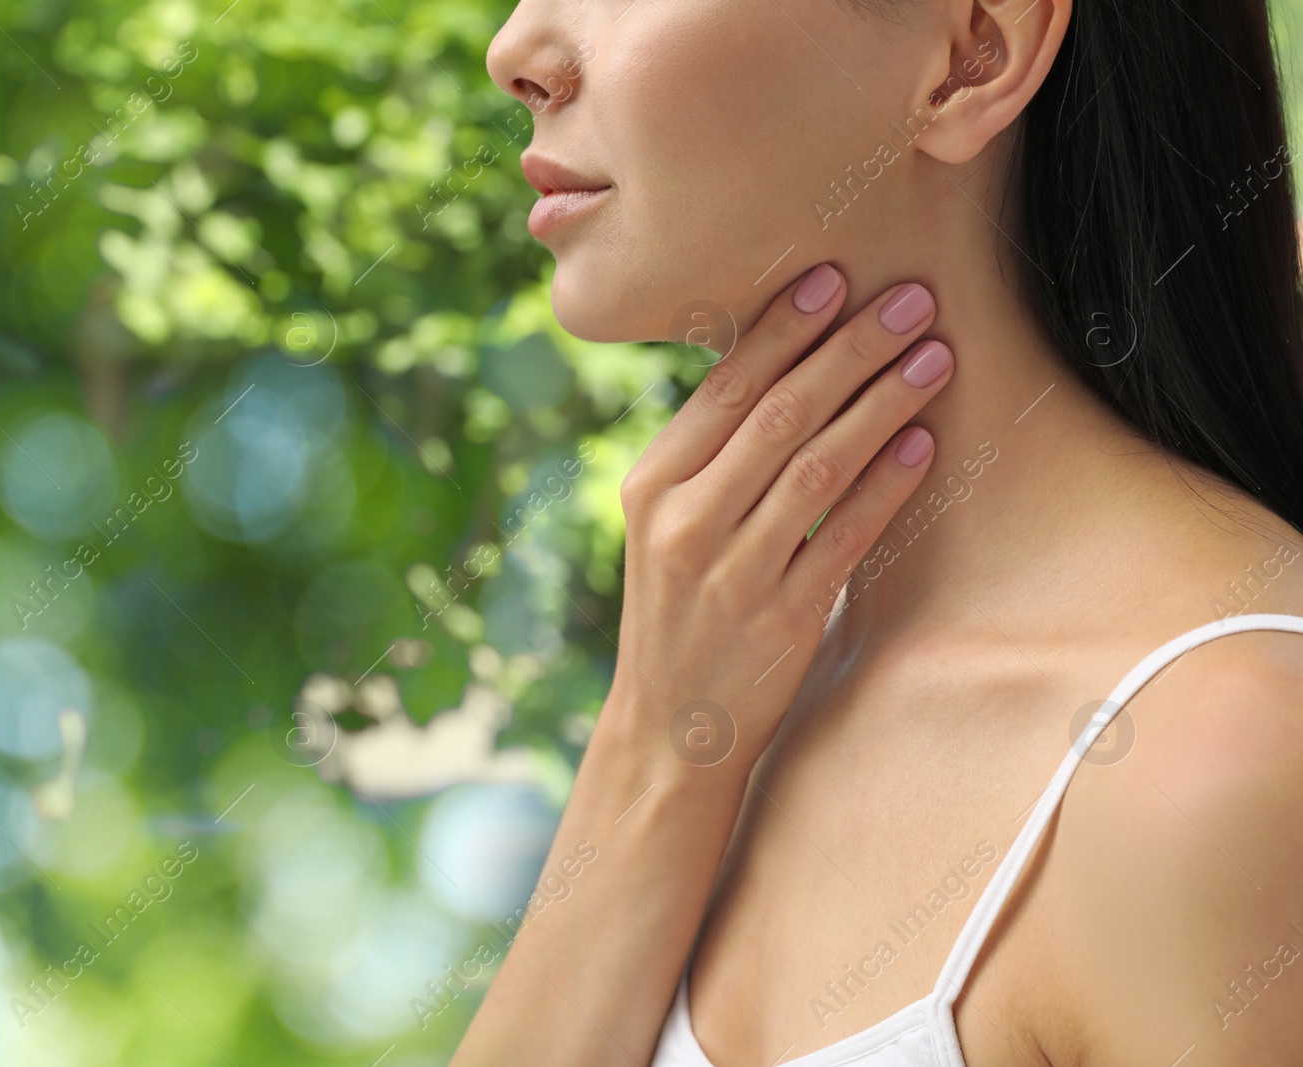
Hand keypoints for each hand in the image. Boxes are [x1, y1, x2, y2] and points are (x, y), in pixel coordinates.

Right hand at [608, 265, 951, 764]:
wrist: (669, 725)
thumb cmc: (680, 609)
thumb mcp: (666, 525)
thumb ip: (710, 457)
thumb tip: (784, 367)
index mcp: (651, 485)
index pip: (724, 390)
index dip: (784, 331)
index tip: (836, 280)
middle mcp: (684, 522)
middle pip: (776, 416)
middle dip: (848, 351)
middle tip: (908, 300)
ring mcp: (732, 572)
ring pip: (816, 467)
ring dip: (880, 404)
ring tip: (932, 355)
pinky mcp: (781, 618)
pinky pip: (843, 536)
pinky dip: (885, 485)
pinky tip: (922, 442)